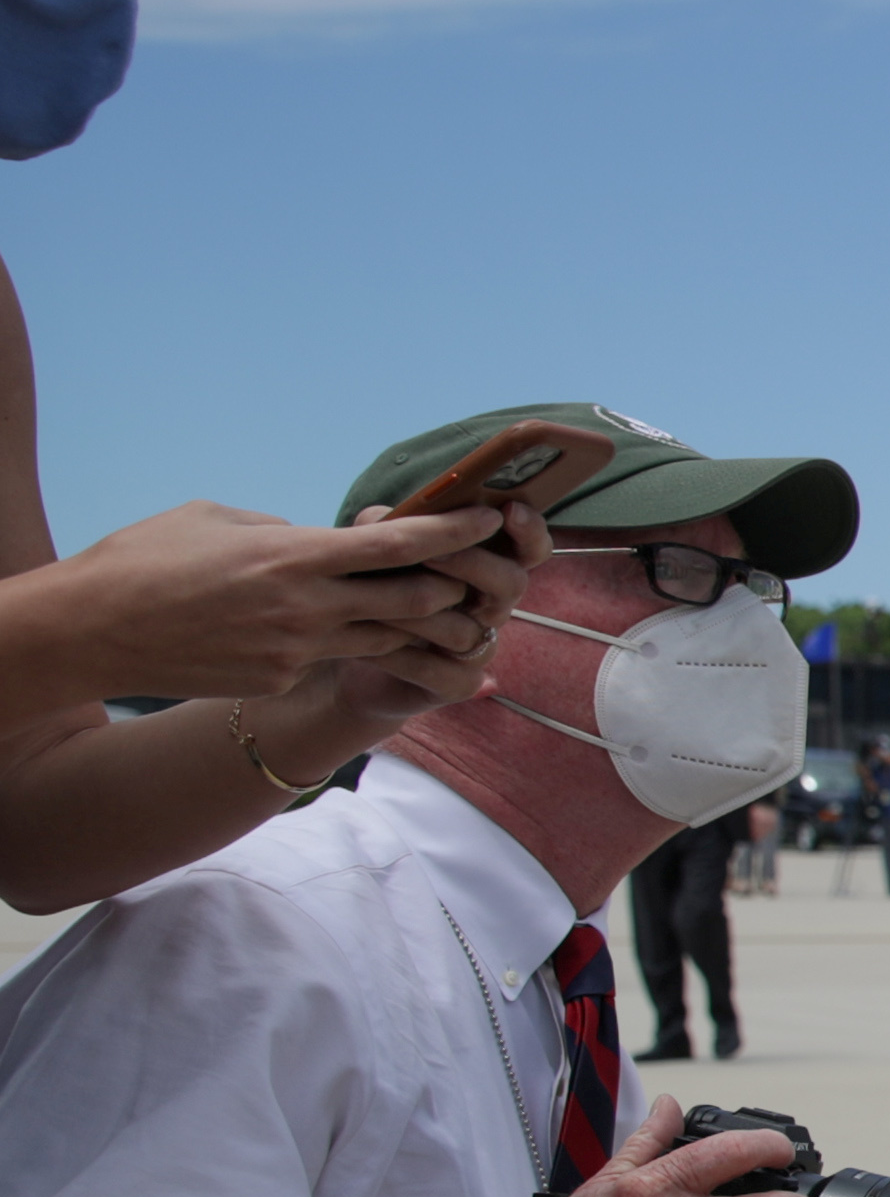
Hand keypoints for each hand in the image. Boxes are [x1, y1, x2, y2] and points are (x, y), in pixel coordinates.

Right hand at [32, 499, 516, 704]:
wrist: (92, 631)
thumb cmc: (146, 559)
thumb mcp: (216, 519)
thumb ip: (279, 529)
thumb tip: (315, 539)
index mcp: (293, 555)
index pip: (398, 546)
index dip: (453, 533)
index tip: (491, 517)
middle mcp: (306, 606)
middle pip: (414, 601)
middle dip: (455, 587)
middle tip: (480, 573)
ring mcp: (296, 650)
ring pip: (386, 638)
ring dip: (417, 625)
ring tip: (444, 610)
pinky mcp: (279, 679)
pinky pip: (335, 659)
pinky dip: (355, 643)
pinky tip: (355, 633)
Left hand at [313, 503, 541, 735]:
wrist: (350, 657)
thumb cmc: (372, 593)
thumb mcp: (374, 552)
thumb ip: (384, 527)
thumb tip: (391, 516)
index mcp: (485, 567)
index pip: (529, 548)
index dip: (528, 530)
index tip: (509, 510)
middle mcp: (492, 606)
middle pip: (512, 583)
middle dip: (472, 565)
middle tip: (430, 555)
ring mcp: (479, 647)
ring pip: (470, 630)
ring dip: (420, 615)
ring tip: (376, 606)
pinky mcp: (459, 684)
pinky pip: (440, 672)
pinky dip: (401, 658)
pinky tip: (365, 648)